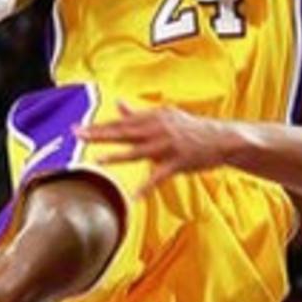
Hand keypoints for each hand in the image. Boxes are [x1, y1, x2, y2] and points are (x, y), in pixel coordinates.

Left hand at [77, 103, 231, 194]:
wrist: (224, 138)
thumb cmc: (192, 129)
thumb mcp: (166, 116)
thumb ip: (139, 114)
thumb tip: (118, 105)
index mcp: (154, 116)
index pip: (121, 122)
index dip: (98, 126)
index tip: (77, 128)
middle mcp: (159, 128)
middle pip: (124, 132)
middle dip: (99, 134)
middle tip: (77, 135)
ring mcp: (169, 145)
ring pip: (138, 151)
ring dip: (117, 155)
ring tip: (98, 160)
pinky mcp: (179, 161)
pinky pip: (159, 176)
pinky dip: (146, 186)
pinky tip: (134, 196)